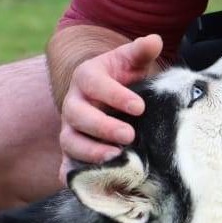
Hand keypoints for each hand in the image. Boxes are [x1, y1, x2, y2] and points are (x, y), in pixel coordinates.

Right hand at [59, 34, 162, 178]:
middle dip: (102, 127)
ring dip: (90, 152)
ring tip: (116, 158)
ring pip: (70, 142)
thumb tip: (155, 40)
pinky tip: (90, 182)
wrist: (106, 96)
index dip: (114, 95)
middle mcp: (73, 104)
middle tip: (129, 135)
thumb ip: (141, 51)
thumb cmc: (123, 78)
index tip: (139, 106)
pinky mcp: (71, 151)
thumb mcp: (131, 61)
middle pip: (78, 116)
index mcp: (86, 77)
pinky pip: (66, 165)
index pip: (94, 83)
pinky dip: (73, 175)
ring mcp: (70, 129)